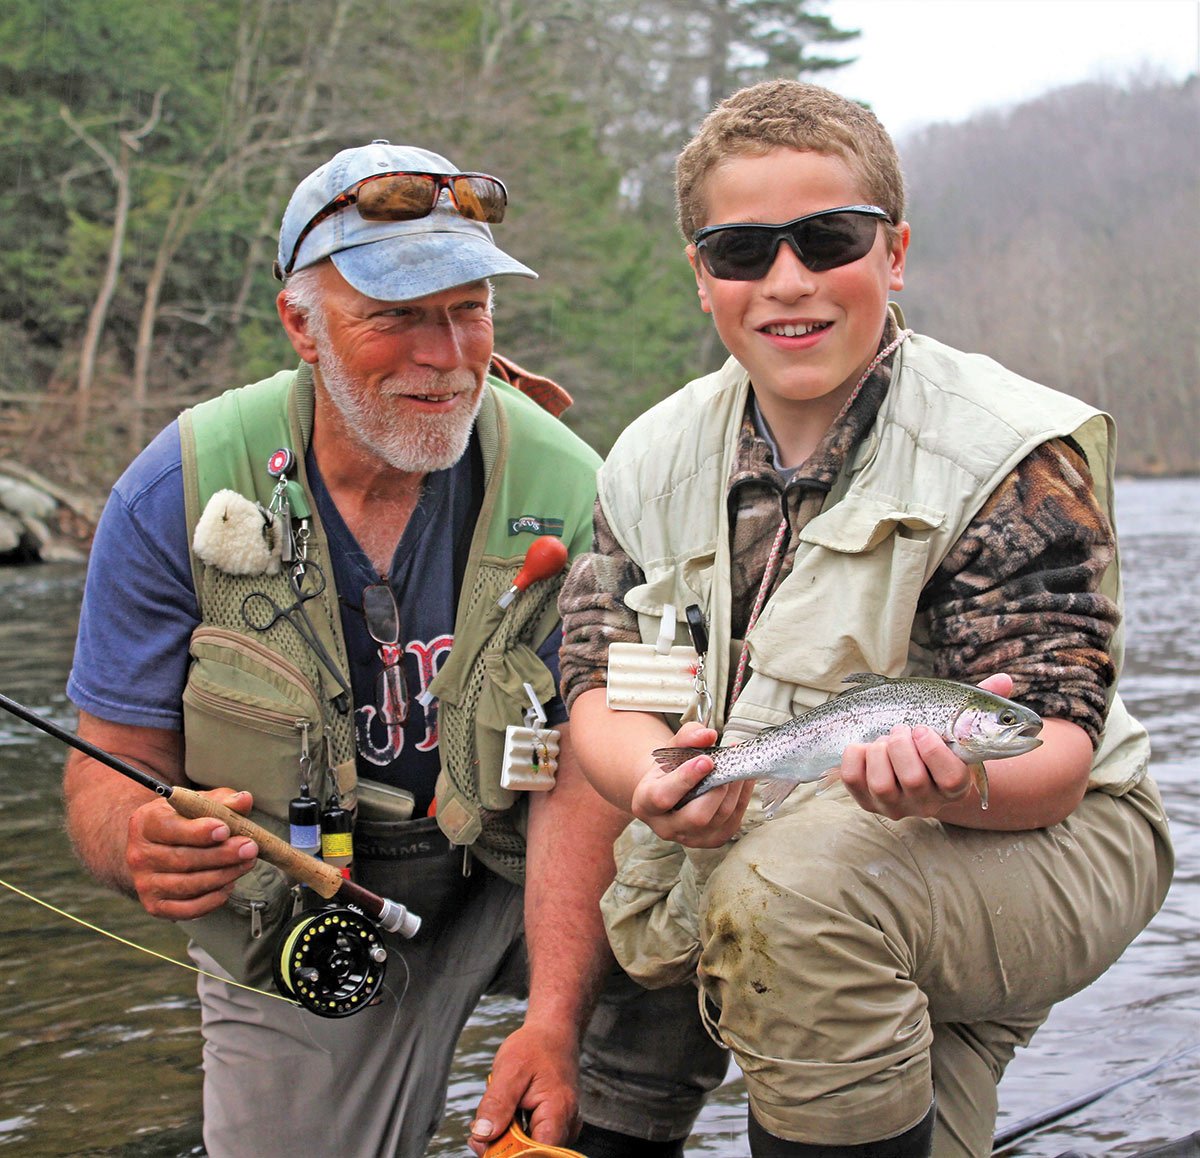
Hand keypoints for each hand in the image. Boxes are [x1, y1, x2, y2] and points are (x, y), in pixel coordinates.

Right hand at [125, 787, 258, 918]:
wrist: (158, 845)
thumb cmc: (184, 819)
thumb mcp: (199, 803)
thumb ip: (222, 801)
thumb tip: (244, 800)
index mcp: (146, 822)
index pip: (170, 829)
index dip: (199, 831)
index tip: (225, 830)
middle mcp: (139, 854)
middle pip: (183, 859)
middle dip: (221, 855)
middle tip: (250, 848)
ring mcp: (144, 883)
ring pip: (188, 885)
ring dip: (223, 875)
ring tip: (247, 863)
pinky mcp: (155, 906)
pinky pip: (187, 909)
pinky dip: (212, 899)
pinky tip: (229, 884)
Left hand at [467, 1020, 579, 1155]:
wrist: (552, 1032)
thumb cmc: (535, 1045)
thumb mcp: (510, 1068)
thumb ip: (497, 1103)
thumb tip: (483, 1135)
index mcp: (558, 1111)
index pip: (537, 1153)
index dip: (510, 1154)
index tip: (486, 1144)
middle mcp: (567, 1124)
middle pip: (534, 1154)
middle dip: (504, 1146)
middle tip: (482, 1127)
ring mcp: (564, 1126)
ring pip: (533, 1149)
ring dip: (510, 1139)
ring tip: (498, 1113)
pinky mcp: (557, 1126)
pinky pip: (535, 1140)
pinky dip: (517, 1134)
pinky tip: (508, 1116)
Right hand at [630, 721, 753, 847]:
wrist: (670, 790)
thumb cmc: (669, 768)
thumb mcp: (672, 747)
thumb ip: (687, 737)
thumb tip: (708, 735)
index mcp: (645, 803)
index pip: (663, 797)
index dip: (685, 779)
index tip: (706, 760)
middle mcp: (665, 827)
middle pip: (696, 816)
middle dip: (716, 789)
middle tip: (727, 764)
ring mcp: (690, 838)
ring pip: (719, 818)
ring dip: (734, 790)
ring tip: (738, 765)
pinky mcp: (711, 840)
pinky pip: (733, 822)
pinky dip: (742, 798)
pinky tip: (743, 779)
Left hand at [840, 674, 1012, 819]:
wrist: (907, 763)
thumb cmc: (937, 739)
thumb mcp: (960, 723)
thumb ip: (983, 703)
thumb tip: (1005, 681)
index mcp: (955, 784)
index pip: (952, 779)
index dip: (934, 751)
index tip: (922, 729)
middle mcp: (926, 802)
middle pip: (914, 781)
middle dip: (902, 746)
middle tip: (901, 729)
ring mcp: (894, 805)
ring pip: (882, 785)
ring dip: (879, 752)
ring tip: (883, 738)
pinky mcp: (865, 801)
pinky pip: (853, 780)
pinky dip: (854, 756)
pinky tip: (863, 746)